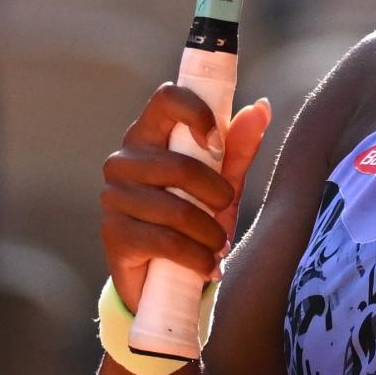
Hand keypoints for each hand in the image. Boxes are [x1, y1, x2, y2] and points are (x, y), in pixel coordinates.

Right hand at [100, 87, 274, 311]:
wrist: (162, 275)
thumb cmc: (193, 214)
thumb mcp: (220, 181)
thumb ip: (238, 146)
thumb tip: (262, 106)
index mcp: (149, 134)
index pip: (166, 99)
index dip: (196, 112)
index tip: (217, 141)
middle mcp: (124, 160)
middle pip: (180, 165)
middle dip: (217, 194)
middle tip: (228, 209)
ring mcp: (114, 197)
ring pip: (177, 210)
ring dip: (210, 234)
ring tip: (220, 246)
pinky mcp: (113, 235)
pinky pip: (166, 242)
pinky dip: (197, 258)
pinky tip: (208, 266)